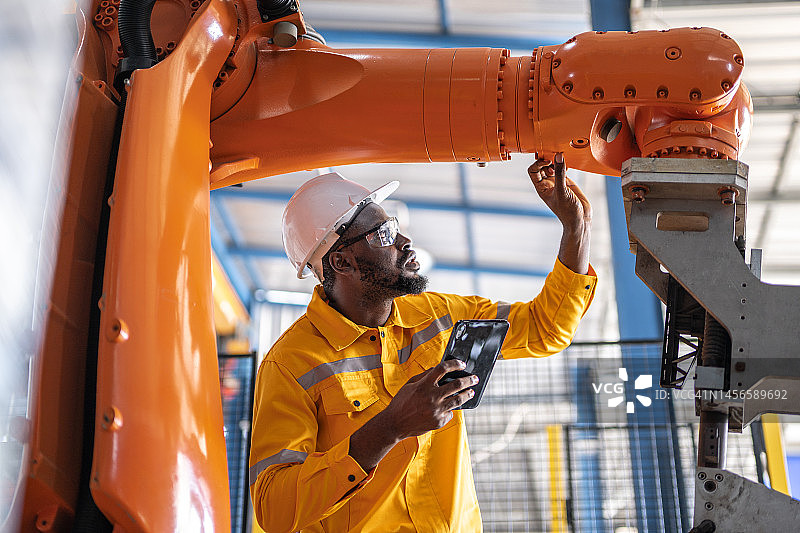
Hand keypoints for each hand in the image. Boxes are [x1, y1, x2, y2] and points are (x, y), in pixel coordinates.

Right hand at [382, 359, 477, 439]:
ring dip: (467, 394)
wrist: (395, 424)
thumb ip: (424, 376)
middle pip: (457, 384)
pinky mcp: (438, 421)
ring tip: (471, 392)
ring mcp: (436, 410)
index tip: (462, 364)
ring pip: (458, 400)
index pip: (442, 369)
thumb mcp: (409, 385)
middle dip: (469, 380)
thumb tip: (436, 369)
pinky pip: (450, 413)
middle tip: (474, 379)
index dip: (454, 364)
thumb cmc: (401, 403)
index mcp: (424, 385)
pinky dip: (450, 410)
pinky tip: (448, 408)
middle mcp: (432, 397)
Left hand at [528, 152, 591, 273]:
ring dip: (555, 160)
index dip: (538, 163)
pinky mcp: (567, 182)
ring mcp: (557, 182)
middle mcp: (548, 184)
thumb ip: (560, 174)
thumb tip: (558, 157)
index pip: (533, 171)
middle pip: (541, 166)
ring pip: (552, 166)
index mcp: (541, 188)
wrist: (580, 220)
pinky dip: (564, 164)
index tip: (548, 161)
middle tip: (555, 157)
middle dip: (546, 159)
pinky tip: (568, 163)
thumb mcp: (562, 191)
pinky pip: (562, 169)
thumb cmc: (568, 212)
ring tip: (562, 159)